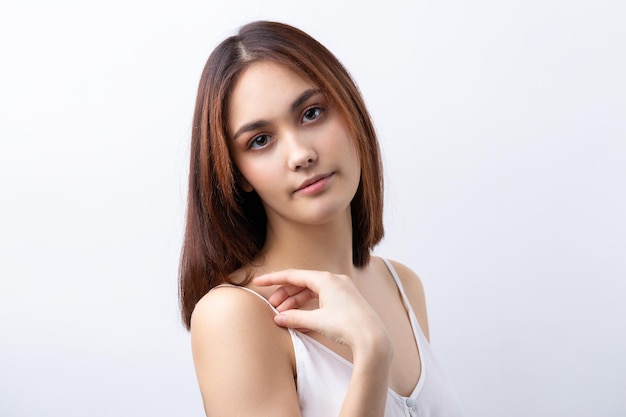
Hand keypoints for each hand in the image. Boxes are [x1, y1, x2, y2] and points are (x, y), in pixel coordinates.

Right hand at [253, 269, 390, 352]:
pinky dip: (309, 308)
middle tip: (272, 307)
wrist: (372, 338)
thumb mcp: (316, 321)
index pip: (293, 275)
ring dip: (296, 303)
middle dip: (285, 295)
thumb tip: (278, 318)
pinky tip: (300, 320)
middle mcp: (334, 280)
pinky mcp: (346, 301)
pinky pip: (322, 300)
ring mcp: (342, 290)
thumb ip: (294, 317)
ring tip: (284, 315)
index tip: (258, 282)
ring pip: (312, 292)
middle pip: (302, 283)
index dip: (273, 279)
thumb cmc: (347, 325)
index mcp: (326, 279)